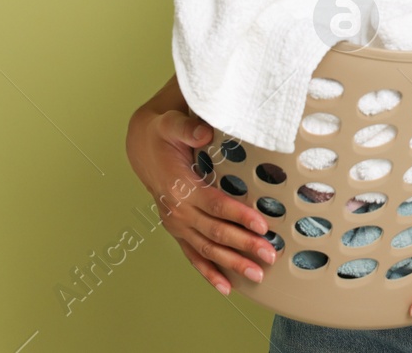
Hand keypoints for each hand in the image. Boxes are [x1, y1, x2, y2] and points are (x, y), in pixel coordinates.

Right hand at [124, 106, 275, 294]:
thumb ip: (188, 129)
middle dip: (244, 245)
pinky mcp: (177, 230)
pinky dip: (209, 272)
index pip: (214, 205)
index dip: (238, 215)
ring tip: (257, 274)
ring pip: (207, 249)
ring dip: (232, 263)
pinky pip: (193, 256)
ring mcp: (176, 224)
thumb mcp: (171, 123)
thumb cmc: (162, 134)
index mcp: (179, 186)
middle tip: (269, 253)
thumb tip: (205, 133)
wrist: (142, 146)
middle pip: (215, 232)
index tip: (261, 224)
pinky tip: (226, 287)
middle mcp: (177, 211)